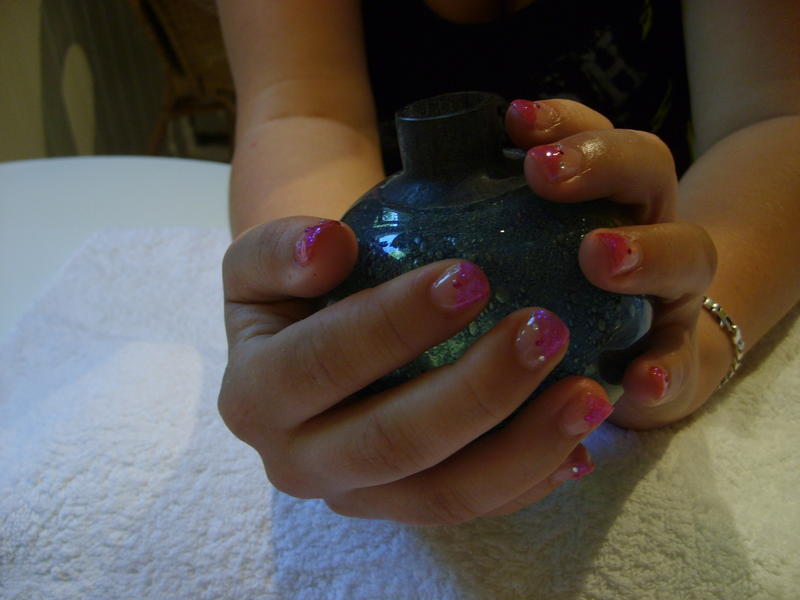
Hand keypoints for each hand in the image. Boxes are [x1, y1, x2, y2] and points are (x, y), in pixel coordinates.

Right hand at [218, 217, 613, 523]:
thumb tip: (330, 246)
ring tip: (589, 394)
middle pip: (393, 443)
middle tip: (545, 330)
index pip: (324, 362)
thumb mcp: (262, 262)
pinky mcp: (404, 511)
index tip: (471, 275)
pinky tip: (580, 445)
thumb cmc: (296, 296)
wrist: (305, 351)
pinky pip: (473, 509)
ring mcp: (357, 496)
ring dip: (524, 448)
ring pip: (444, 494)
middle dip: (476, 390)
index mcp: (256, 395)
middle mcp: (298, 462)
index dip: (395, 323)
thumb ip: (279, 250)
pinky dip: (530, 481)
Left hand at [506, 99, 722, 428]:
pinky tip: (640, 381)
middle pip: (648, 169)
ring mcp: (672, 295)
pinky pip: (681, 364)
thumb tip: (390, 207)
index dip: (560, 120)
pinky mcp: (679, 361)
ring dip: (647, 252)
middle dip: (601, 161)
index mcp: (603, 197)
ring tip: (598, 257)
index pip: (591, 134)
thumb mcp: (519, 254)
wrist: (638, 366)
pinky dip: (664, 370)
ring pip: (687, 255)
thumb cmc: (559, 301)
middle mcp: (648, 229)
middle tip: (544, 175)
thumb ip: (475, 226)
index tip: (512, 121)